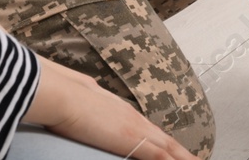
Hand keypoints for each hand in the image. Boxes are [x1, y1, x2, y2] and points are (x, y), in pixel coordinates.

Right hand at [24, 56, 196, 159]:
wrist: (63, 95)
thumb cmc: (67, 99)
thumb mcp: (85, 108)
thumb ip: (95, 116)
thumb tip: (88, 119)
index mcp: (127, 114)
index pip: (154, 134)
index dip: (168, 146)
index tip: (179, 153)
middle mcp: (136, 120)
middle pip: (168, 142)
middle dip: (184, 155)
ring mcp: (137, 130)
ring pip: (170, 150)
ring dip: (184, 159)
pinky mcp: (133, 141)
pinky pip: (161, 157)